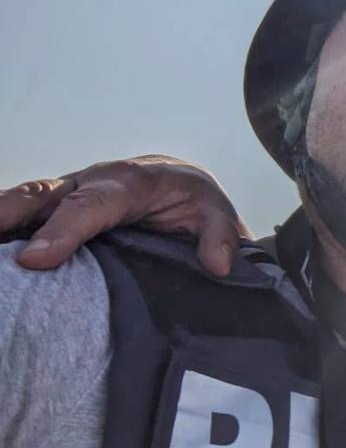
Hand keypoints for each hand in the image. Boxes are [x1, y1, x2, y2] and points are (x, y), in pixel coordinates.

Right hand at [0, 155, 249, 276]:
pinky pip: (23, 216)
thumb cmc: (193, 201)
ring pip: (24, 202)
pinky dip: (4, 228)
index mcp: (130, 182)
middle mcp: (90, 182)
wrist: (177, 182)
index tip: (35, 259)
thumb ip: (220, 236)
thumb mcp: (216, 213)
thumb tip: (219, 266)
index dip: (62, 230)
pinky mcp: (56, 208)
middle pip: (42, 196)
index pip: (91, 204)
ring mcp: (67, 193)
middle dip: (8, 216)